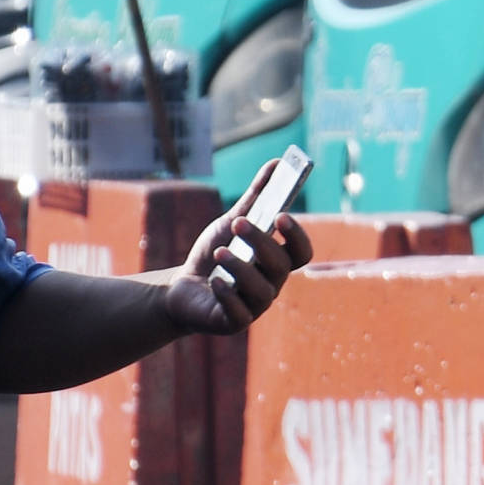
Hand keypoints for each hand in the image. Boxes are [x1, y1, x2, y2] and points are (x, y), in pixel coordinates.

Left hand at [160, 179, 311, 334]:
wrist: (181, 287)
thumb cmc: (215, 254)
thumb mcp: (232, 222)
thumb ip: (256, 196)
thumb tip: (277, 162)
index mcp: (277, 261)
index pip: (302, 253)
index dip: (297, 236)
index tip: (281, 215)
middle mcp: (272, 285)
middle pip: (281, 266)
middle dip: (261, 242)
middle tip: (237, 223)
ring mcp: (254, 307)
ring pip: (262, 291)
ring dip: (241, 268)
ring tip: (219, 251)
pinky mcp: (233, 323)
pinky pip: (239, 313)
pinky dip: (228, 295)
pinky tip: (214, 281)